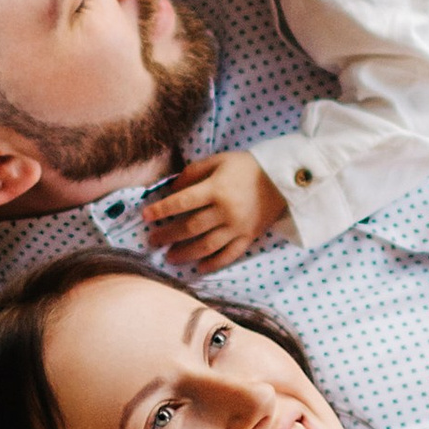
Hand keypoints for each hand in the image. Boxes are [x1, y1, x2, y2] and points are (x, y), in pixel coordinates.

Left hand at [144, 149, 289, 272]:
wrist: (283, 179)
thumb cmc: (247, 166)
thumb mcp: (218, 160)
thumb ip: (193, 173)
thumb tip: (172, 189)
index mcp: (216, 189)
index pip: (182, 202)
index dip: (161, 210)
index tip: (145, 216)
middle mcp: (226, 211)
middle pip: (190, 227)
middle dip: (168, 235)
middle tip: (152, 241)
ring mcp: (238, 227)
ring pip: (207, 246)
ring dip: (185, 253)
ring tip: (169, 257)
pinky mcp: (249, 237)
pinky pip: (229, 255)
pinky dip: (213, 264)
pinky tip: (199, 267)